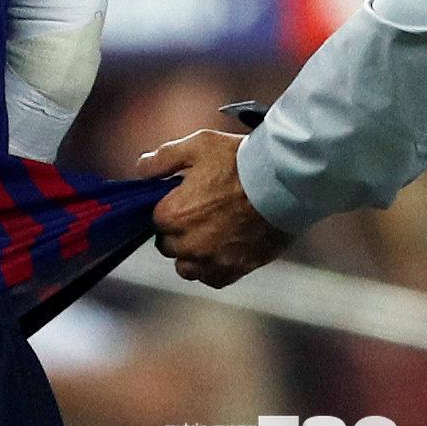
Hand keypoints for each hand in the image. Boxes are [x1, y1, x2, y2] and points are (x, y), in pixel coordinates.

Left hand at [138, 130, 291, 287]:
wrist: (286, 183)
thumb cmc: (239, 161)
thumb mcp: (195, 146)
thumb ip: (162, 159)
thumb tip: (140, 170)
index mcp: (173, 215)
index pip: (154, 221)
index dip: (167, 210)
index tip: (180, 201)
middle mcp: (189, 244)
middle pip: (168, 245)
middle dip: (177, 232)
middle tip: (198, 215)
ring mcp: (214, 260)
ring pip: (187, 268)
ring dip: (191, 256)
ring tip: (207, 236)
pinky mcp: (238, 269)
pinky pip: (213, 279)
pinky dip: (213, 269)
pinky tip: (221, 251)